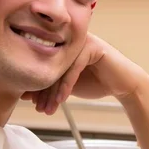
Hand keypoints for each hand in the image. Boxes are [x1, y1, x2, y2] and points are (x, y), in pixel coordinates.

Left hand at [22, 33, 148, 114]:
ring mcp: (81, 41)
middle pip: (50, 65)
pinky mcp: (92, 46)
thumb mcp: (68, 86)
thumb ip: (51, 85)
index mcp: (62, 45)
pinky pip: (74, 67)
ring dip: (52, 90)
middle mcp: (70, 40)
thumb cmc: (97, 82)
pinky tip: (61, 99)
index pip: (43, 64)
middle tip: (38, 108)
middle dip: (43, 90)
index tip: (30, 102)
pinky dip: (66, 85)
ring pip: (61, 67)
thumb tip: (25, 93)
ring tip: (48, 108)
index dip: (36, 84)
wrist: (123, 85)